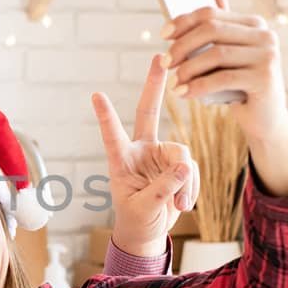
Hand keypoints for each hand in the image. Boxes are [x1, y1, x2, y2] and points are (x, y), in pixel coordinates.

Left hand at [91, 55, 198, 257]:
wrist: (148, 230)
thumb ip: (162, 189)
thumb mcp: (143, 208)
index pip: (112, 134)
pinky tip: (184, 204)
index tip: (95, 95)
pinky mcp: (179, 164)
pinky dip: (191, 188)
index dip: (105, 116)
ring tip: (180, 205)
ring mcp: (161, 155)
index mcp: (121, 160)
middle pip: (148, 111)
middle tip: (159, 56)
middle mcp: (141, 150)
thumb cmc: (135, 219)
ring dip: (185, 183)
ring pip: (182, 155)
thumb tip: (184, 166)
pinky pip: (192, 169)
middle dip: (154, 84)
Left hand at [163, 0, 287, 146]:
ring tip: (173, 83)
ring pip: (216, 54)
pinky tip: (182, 94)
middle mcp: (265, 35)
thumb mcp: (229, 54)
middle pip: (211, 30)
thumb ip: (221, 25)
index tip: (162, 35)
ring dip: (187, 69)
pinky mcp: (265, 78)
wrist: (265, 119)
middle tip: (165, 63)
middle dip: (182, 46)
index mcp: (254, 23)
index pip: (211, 12)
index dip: (183, 21)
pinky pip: (222, 78)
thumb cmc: (240, 84)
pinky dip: (197, 86)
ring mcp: (268, 55)